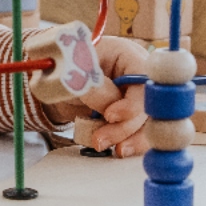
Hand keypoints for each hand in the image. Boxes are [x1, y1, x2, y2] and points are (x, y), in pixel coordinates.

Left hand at [43, 35, 148, 156]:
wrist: (58, 81)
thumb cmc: (66, 67)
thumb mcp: (75, 73)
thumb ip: (94, 89)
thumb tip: (110, 110)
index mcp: (128, 55)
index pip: (144, 80)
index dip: (132, 102)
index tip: (110, 116)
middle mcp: (138, 77)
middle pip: (148, 106)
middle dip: (124, 127)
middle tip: (100, 139)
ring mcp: (138, 97)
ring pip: (148, 123)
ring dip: (129, 139)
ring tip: (102, 145)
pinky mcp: (133, 116)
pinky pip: (140, 133)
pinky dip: (129, 143)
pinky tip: (117, 150)